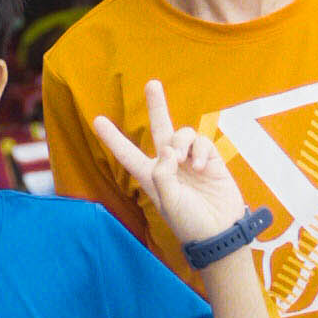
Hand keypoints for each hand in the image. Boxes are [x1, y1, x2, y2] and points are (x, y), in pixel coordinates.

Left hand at [92, 78, 250, 252]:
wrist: (221, 233)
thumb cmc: (190, 223)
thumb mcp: (168, 202)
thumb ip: (163, 174)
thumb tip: (168, 149)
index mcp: (151, 177)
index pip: (128, 154)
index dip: (113, 138)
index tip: (97, 120)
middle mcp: (169, 166)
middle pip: (159, 129)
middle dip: (157, 106)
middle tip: (152, 84)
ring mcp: (191, 162)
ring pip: (182, 134)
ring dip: (181, 142)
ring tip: (183, 161)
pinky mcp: (211, 161)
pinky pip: (202, 142)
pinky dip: (200, 150)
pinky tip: (200, 167)